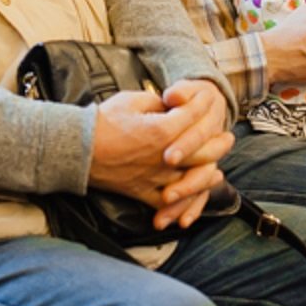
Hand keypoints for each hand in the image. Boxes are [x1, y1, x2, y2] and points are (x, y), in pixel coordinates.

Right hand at [89, 86, 231, 216]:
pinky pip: (168, 202)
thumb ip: (157, 102)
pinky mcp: (143, 192)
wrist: (77, 149)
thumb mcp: (131, 100)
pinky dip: (181, 204)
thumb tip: (172, 104)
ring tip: (217, 171)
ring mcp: (155, 177)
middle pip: (203, 153)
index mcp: (162, 131)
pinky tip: (192, 199)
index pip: (193, 118)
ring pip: (191, 180)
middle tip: (228, 139)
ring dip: (208, 176)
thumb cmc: (102, 122)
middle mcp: (164, 157)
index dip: (202, 108)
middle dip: (219, 144)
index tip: (208, 102)